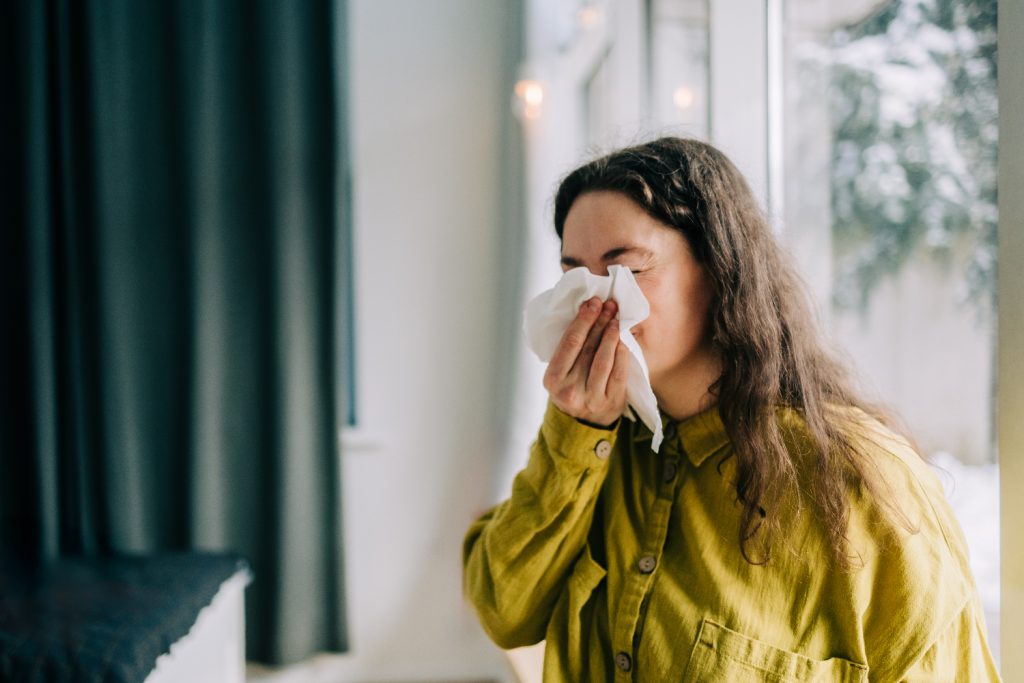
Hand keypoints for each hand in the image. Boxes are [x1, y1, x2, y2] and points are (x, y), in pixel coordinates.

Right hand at [543, 297, 629, 427]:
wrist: (582, 423)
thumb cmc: (571, 387)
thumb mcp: (560, 373)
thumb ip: (569, 350)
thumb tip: (586, 312)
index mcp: (552, 379)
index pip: (569, 343)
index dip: (582, 321)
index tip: (592, 303)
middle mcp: (569, 390)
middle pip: (587, 349)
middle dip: (599, 323)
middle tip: (608, 305)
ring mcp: (590, 398)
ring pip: (603, 360)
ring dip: (610, 336)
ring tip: (615, 319)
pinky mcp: (610, 403)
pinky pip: (618, 373)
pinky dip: (621, 354)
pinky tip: (623, 341)